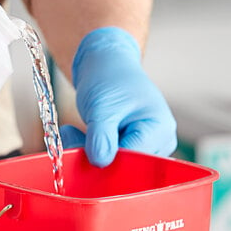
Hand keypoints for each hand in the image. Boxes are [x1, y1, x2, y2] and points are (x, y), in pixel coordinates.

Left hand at [60, 27, 176, 166]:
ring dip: (87, 151)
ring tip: (72, 131)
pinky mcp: (128, 147)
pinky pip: (107, 158)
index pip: (133, 161)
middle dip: (93, 154)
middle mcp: (158, 142)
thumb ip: (102, 137)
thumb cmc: (109, 78)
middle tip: (70, 135)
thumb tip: (100, 162)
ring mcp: (143, 146)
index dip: (105, 158)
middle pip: (124, 166)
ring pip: (112, 164)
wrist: (105, 64)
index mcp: (160, 131)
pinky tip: (77, 133)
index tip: (81, 144)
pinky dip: (88, 148)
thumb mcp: (102, 107)